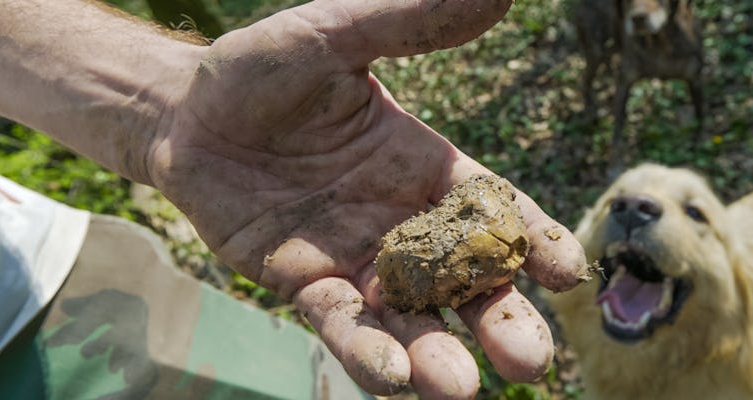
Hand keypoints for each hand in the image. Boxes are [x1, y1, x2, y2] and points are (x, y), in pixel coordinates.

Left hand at [146, 0, 587, 396]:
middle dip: (500, 319)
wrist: (184, 113)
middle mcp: (403, 223)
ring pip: (411, 319)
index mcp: (426, 167)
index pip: (494, 210)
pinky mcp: (306, 286)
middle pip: (467, 282)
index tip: (567, 271)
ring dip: (438, 355)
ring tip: (460, 388)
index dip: (533, 240)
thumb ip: (408, 20)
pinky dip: (368, 352)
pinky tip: (392, 377)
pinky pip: (344, 326)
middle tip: (530, 360)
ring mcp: (357, 261)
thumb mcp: (334, 36)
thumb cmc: (262, 70)